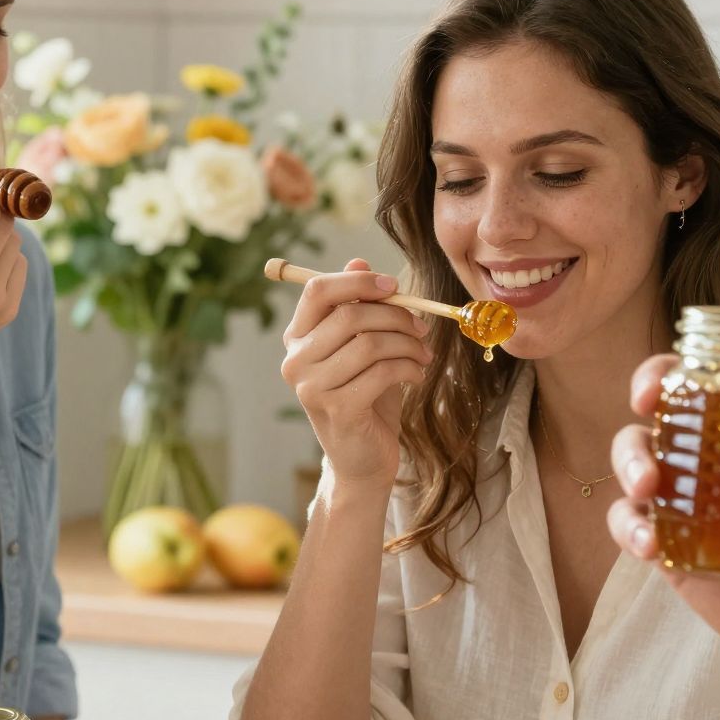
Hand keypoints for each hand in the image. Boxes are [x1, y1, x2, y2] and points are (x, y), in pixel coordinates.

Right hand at [281, 259, 431, 491]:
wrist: (361, 460)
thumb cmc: (363, 398)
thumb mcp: (360, 348)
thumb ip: (356, 305)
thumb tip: (359, 259)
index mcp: (297, 338)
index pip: (318, 290)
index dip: (358, 281)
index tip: (394, 287)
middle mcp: (296, 361)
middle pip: (351, 314)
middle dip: (397, 316)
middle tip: (422, 329)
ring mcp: (312, 387)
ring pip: (371, 342)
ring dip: (408, 345)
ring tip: (423, 355)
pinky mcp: (337, 409)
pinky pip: (382, 371)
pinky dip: (409, 368)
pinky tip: (417, 375)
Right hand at [607, 355, 719, 671]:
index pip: (696, 386)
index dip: (664, 376)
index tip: (658, 386)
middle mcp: (707, 460)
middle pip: (650, 428)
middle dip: (635, 438)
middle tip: (649, 462)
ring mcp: (684, 504)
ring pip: (633, 472)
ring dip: (628, 473)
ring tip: (646, 493)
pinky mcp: (671, 548)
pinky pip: (632, 528)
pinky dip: (629, 529)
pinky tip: (649, 545)